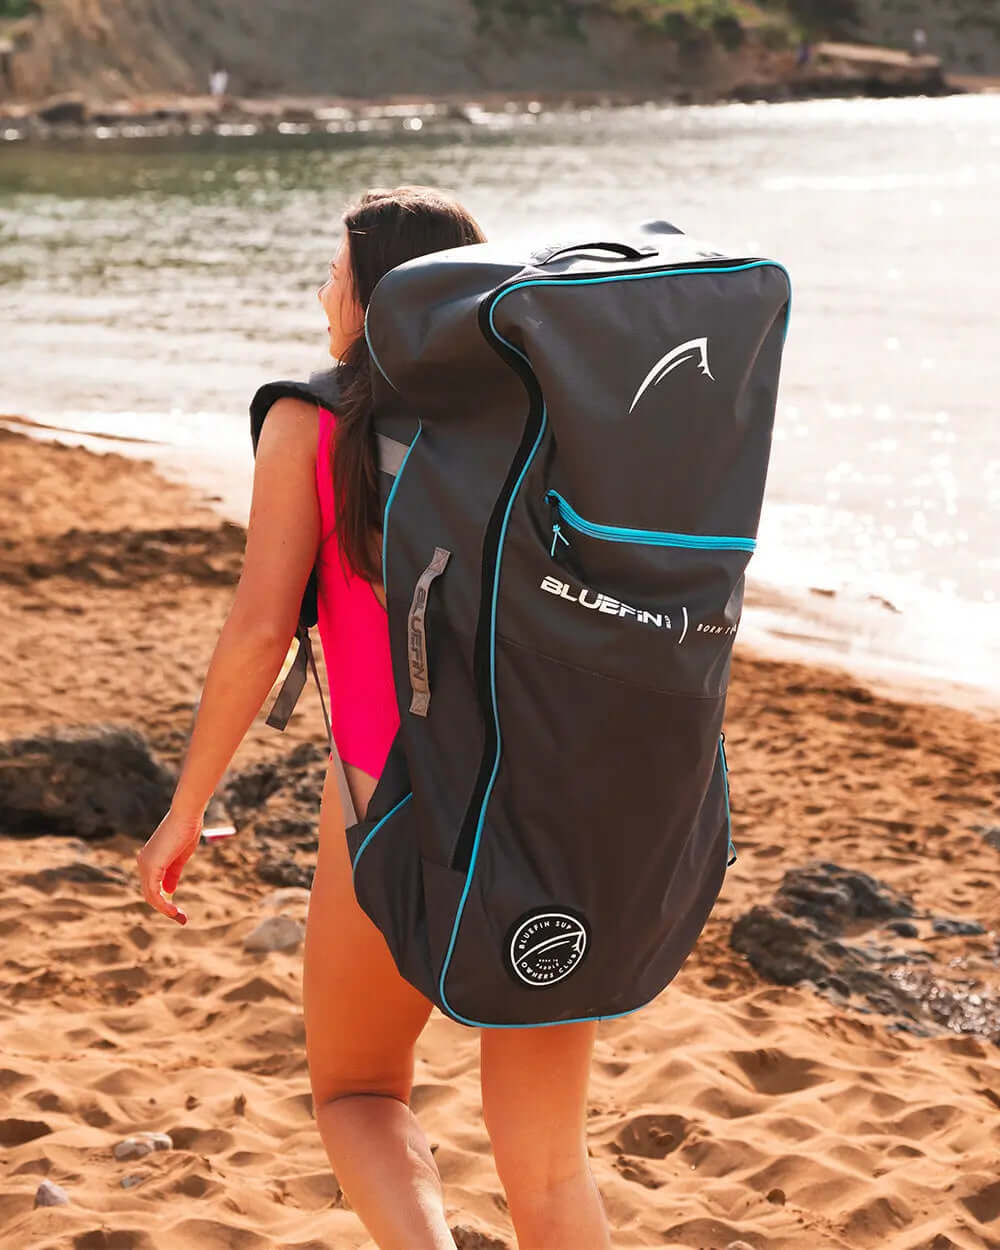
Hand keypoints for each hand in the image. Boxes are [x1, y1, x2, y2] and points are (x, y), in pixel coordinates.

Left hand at [135, 808, 201, 924]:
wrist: (186, 814)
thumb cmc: (186, 830)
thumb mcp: (180, 857)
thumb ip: (173, 874)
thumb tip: (169, 891)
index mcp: (149, 859)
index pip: (153, 886)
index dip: (165, 900)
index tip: (179, 911)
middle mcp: (143, 863)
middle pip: (150, 894)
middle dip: (165, 909)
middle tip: (182, 919)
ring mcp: (145, 865)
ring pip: (151, 896)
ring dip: (165, 910)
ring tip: (181, 918)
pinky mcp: (151, 867)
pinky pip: (154, 893)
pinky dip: (164, 905)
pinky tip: (174, 911)